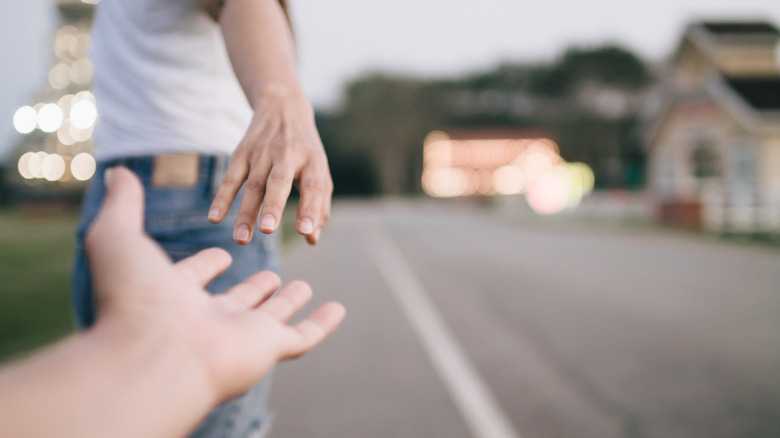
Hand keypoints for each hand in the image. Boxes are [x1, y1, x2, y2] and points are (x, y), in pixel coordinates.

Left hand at [87, 167, 344, 402]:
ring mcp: (241, 334)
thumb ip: (124, 204)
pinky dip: (322, 323)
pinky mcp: (268, 347)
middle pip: (238, 299)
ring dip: (289, 301)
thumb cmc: (133, 296)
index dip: (207, 263)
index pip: (195, 275)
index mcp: (175, 295)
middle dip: (255, 286)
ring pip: (273, 316)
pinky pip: (303, 336)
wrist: (154, 350)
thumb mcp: (118, 236)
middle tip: (272, 275)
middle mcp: (209, 317)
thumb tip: (117, 173)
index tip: (223, 251)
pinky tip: (338, 310)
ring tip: (304, 286)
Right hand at [208, 87, 332, 245]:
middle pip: (279, 181)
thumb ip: (319, 205)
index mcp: (312, 160)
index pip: (313, 186)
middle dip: (273, 205)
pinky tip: (214, 217)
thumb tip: (312, 239)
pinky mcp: (241, 153)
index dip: (310, 208)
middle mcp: (288, 155)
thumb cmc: (305, 150)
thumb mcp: (319, 171)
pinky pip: (230, 177)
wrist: (283, 106)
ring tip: (241, 238)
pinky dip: (222, 197)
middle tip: (268, 229)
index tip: (306, 232)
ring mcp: (262, 153)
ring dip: (246, 212)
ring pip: (253, 184)